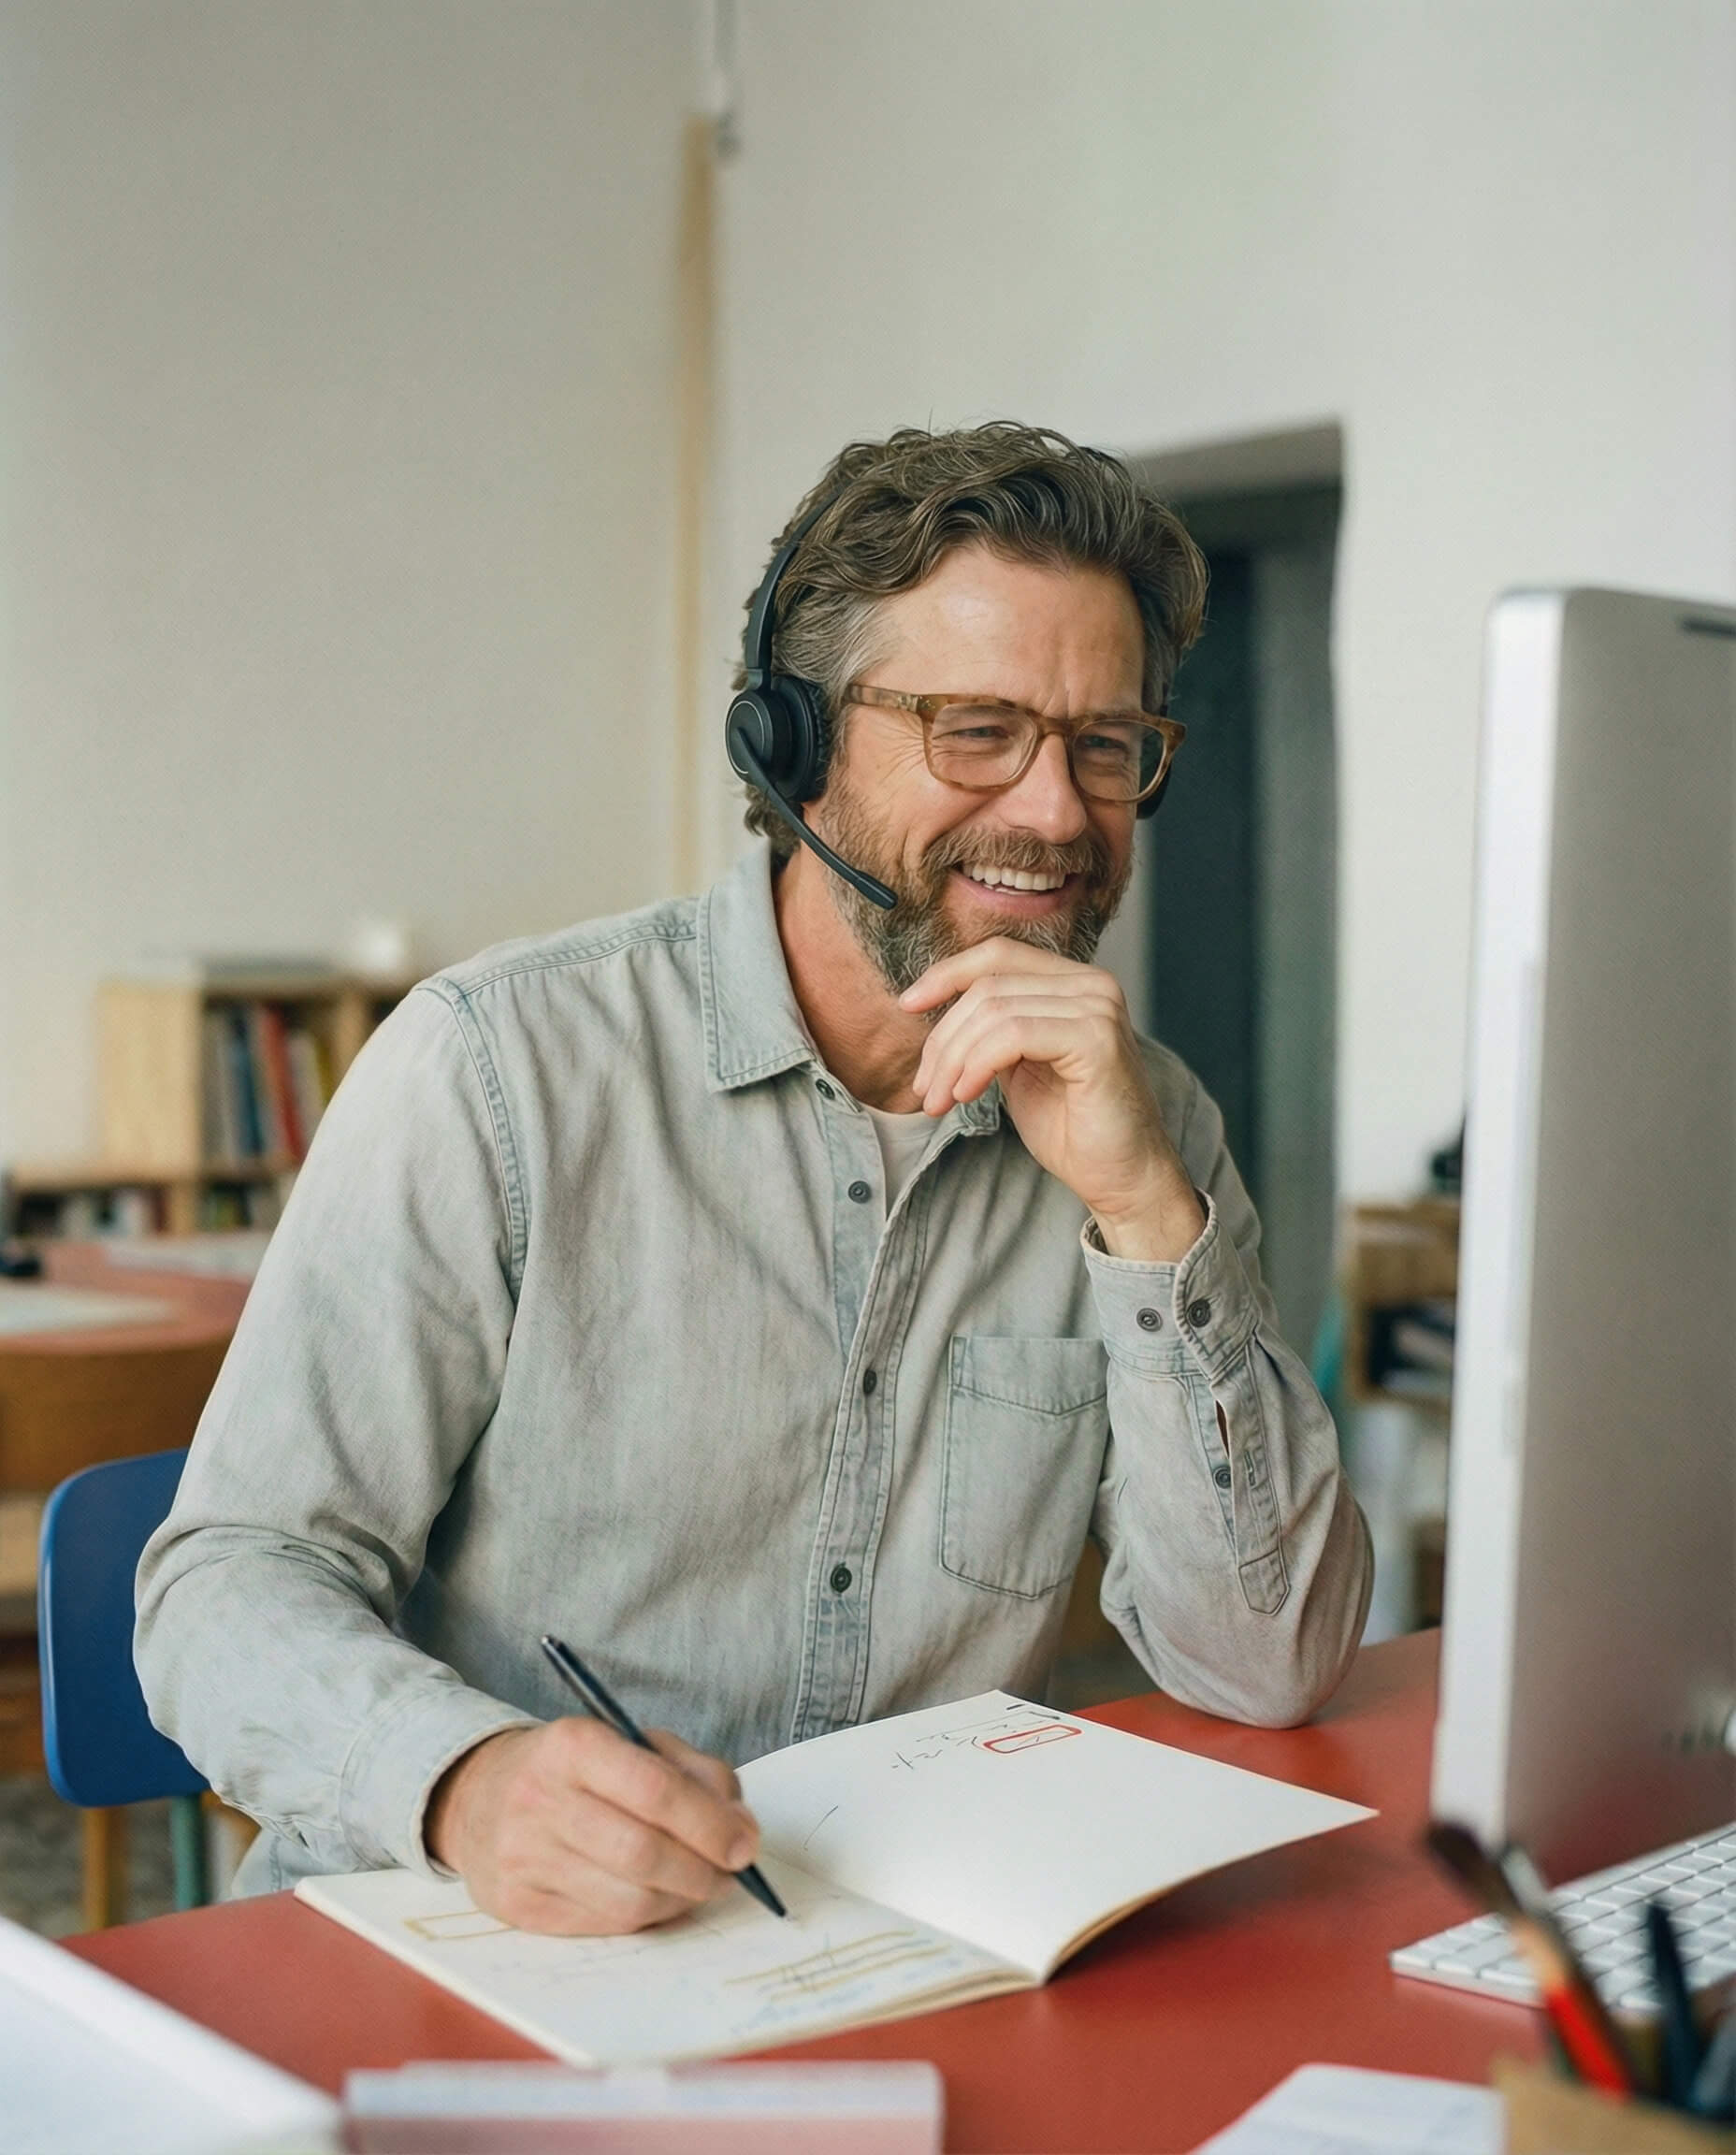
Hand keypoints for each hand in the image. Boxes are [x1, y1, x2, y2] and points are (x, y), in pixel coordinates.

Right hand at [424, 1719, 759, 1935]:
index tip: (745, 1844)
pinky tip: (656, 1896)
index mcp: (573, 1745)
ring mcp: (522, 1857)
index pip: (655, 1790)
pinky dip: (645, 1915)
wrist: (482, 1795)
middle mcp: (540, 1799)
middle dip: (702, 1870)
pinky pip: (604, 1924)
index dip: (710, 1824)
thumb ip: (696, 1774)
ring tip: (696, 1884)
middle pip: (643, 1853)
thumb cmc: (578, 1769)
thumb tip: (741, 1830)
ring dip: (680, 1898)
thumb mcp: (634, 1743)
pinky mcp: (516, 1904)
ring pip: (627, 1899)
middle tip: (730, 1872)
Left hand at [900, 939, 1205, 1262]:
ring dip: (952, 1059)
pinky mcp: (1096, 1038)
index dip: (947, 975)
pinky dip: (977, 1065)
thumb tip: (935, 1006)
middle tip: (925, 1089)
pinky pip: (1012, 1036)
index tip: (908, 1006)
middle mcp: (1093, 985)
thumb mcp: (1018, 1066)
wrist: (1122, 1177)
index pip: (998, 955)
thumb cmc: (1071, 1128)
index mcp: (1075, 984)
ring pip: (993, 1010)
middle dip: (943, 1038)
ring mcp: (1098, 1007)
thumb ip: (991, 1029)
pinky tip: (966, 1096)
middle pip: (988, 986)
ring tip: (939, 1102)